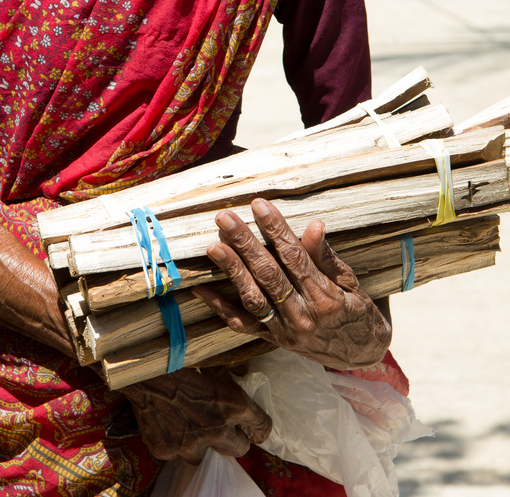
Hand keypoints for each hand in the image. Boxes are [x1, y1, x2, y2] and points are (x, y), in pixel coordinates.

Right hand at [123, 366, 271, 462]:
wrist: (140, 368)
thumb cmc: (179, 357)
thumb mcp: (212, 360)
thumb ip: (232, 374)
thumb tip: (245, 374)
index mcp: (233, 406)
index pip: (262, 429)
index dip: (258, 426)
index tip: (252, 424)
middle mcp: (216, 430)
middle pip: (240, 450)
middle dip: (234, 438)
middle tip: (222, 424)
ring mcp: (191, 445)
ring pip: (207, 455)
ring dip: (203, 442)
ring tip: (190, 422)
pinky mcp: (167, 452)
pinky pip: (179, 453)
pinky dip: (177, 441)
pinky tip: (169, 422)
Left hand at [193, 200, 390, 369]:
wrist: (361, 355)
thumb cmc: (357, 311)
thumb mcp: (351, 283)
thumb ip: (327, 257)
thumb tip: (314, 226)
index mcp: (326, 299)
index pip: (295, 257)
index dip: (276, 230)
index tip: (259, 205)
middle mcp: (302, 317)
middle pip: (268, 275)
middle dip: (245, 244)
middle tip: (225, 218)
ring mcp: (284, 331)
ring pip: (252, 298)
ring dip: (231, 271)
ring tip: (213, 246)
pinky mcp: (272, 340)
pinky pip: (242, 324)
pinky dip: (220, 308)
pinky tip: (200, 288)